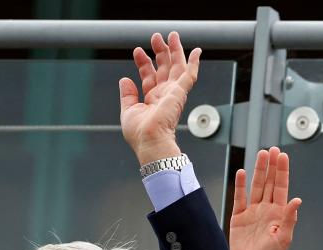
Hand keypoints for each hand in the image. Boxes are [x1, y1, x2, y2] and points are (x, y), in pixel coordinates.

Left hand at [119, 31, 198, 164]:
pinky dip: (194, 63)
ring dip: (175, 51)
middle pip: (164, 69)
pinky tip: (197, 52)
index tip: (137, 51)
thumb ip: (127, 95)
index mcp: (152, 100)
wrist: (150, 141)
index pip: (149, 76)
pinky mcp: (180, 93)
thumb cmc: (140, 134)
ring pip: (177, 68)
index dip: (144, 62)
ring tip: (172, 36)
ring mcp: (173, 94)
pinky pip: (190, 75)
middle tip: (156, 37)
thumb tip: (125, 79)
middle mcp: (164, 96)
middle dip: (160, 52)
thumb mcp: (128, 111)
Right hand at [229, 147, 301, 249]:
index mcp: (279, 214)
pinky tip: (242, 172)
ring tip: (261, 154)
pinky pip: (240, 198)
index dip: (282, 171)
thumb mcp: (284, 238)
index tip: (283, 156)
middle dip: (271, 166)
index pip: (282, 188)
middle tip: (272, 149)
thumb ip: (289, 218)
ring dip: (258, 170)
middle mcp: (267, 210)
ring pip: (256, 186)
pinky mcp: (238, 217)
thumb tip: (297, 200)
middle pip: (269, 182)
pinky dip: (240, 185)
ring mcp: (252, 212)